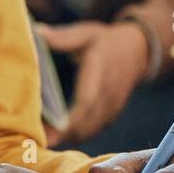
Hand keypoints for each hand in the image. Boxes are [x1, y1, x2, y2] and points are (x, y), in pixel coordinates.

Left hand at [38, 20, 149, 146]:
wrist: (137, 50)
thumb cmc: (104, 41)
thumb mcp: (85, 33)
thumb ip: (62, 37)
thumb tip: (37, 32)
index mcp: (100, 70)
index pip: (87, 100)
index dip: (71, 119)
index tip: (52, 130)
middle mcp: (109, 91)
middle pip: (88, 121)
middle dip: (64, 134)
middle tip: (39, 140)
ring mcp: (113, 105)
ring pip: (92, 129)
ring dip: (70, 137)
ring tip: (45, 140)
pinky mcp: (113, 113)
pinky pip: (96, 130)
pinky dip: (78, 136)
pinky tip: (60, 137)